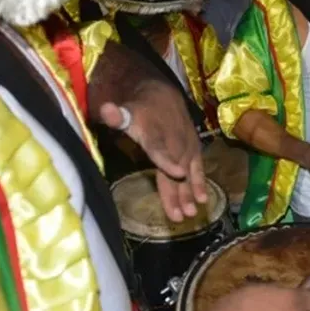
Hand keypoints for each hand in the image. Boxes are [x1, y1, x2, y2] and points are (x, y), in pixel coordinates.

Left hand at [99, 80, 206, 222]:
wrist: (164, 95)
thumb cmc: (141, 109)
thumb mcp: (125, 110)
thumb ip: (116, 116)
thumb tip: (106, 109)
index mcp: (154, 133)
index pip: (160, 148)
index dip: (168, 160)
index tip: (177, 173)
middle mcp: (174, 140)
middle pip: (175, 169)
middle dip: (178, 191)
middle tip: (181, 215)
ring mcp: (186, 146)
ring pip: (188, 172)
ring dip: (189, 193)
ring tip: (191, 212)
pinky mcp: (194, 149)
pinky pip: (198, 167)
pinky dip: (201, 182)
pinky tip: (203, 199)